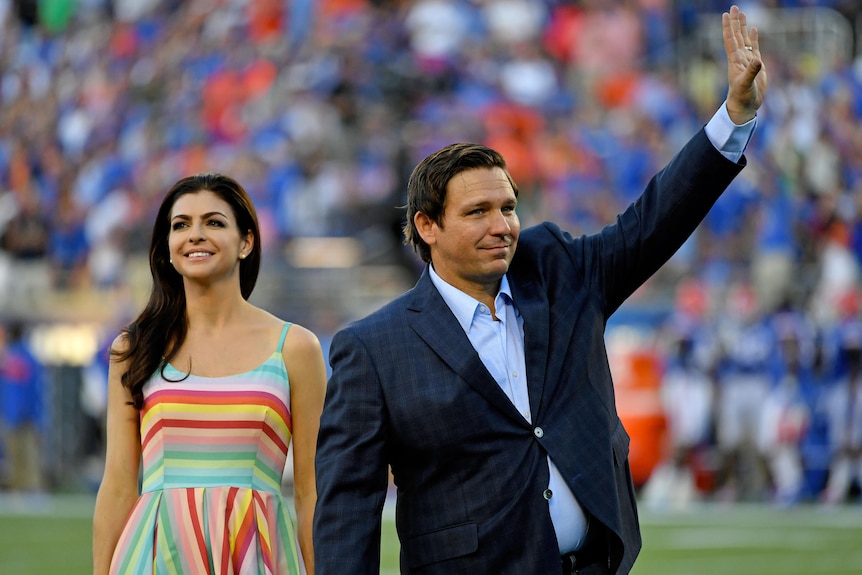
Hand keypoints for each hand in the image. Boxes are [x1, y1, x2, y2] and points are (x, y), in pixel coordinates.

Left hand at [723, 5, 766, 124]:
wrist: (745, 107)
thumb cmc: (742, 97)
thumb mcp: (746, 85)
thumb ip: (751, 72)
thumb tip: (757, 59)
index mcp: (735, 61)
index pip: (731, 40)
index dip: (728, 27)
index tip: (726, 14)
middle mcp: (739, 58)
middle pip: (736, 35)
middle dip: (735, 22)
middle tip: (733, 7)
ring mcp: (747, 60)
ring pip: (745, 39)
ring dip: (743, 27)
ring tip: (742, 14)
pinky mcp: (756, 65)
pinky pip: (754, 47)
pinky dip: (754, 37)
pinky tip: (754, 29)